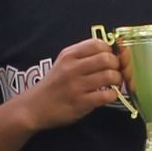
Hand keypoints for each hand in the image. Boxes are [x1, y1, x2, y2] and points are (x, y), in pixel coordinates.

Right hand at [12, 35, 128, 130]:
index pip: (97, 43)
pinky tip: (108, 95)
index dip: (110, 50)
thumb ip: (83, 55)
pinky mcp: (80, 103)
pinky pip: (106, 96)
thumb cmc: (53, 85)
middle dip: (117, 65)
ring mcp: (76, 86)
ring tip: (114, 84)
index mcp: (69, 55)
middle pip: (107, 58)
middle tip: (115, 71)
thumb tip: (110, 52)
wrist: (34, 107)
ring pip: (109, 76)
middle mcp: (72, 68)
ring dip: (117, 80)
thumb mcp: (63, 63)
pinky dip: (113, 95)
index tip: (111, 57)